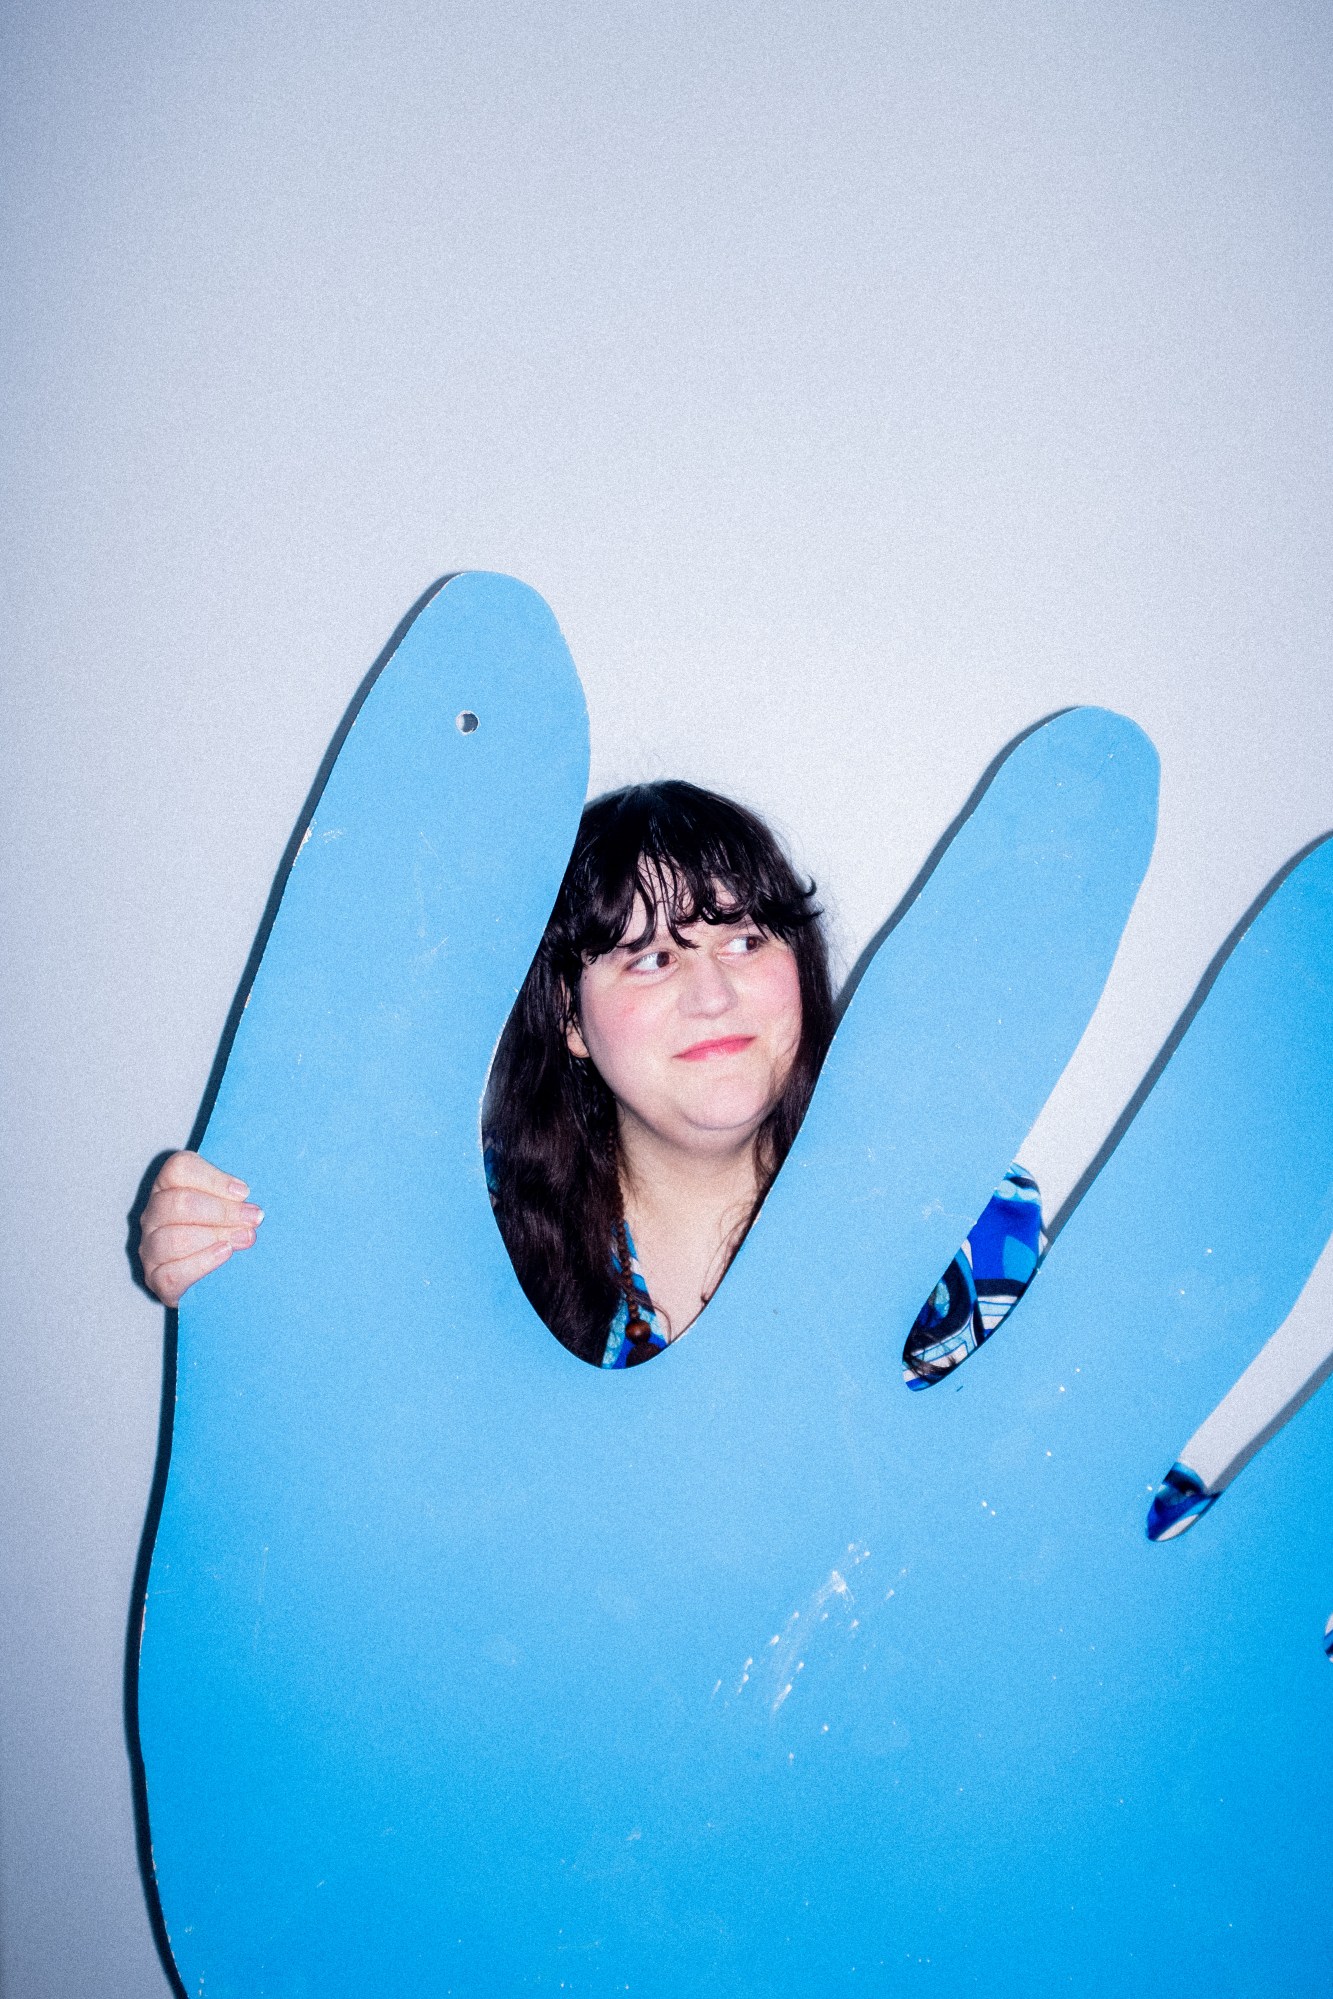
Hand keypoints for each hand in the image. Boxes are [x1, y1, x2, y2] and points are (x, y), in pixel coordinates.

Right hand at [138, 1151, 262, 1306]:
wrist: (213, 1279)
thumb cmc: (223, 1231)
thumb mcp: (229, 1205)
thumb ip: (236, 1195)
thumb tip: (254, 1200)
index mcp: (168, 1186)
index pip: (179, 1168)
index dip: (213, 1178)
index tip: (244, 1192)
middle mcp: (153, 1215)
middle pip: (178, 1203)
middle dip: (222, 1211)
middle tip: (254, 1218)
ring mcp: (150, 1248)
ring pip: (172, 1238)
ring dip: (214, 1236)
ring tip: (245, 1238)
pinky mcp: (155, 1279)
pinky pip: (171, 1273)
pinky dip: (201, 1263)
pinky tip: (224, 1254)